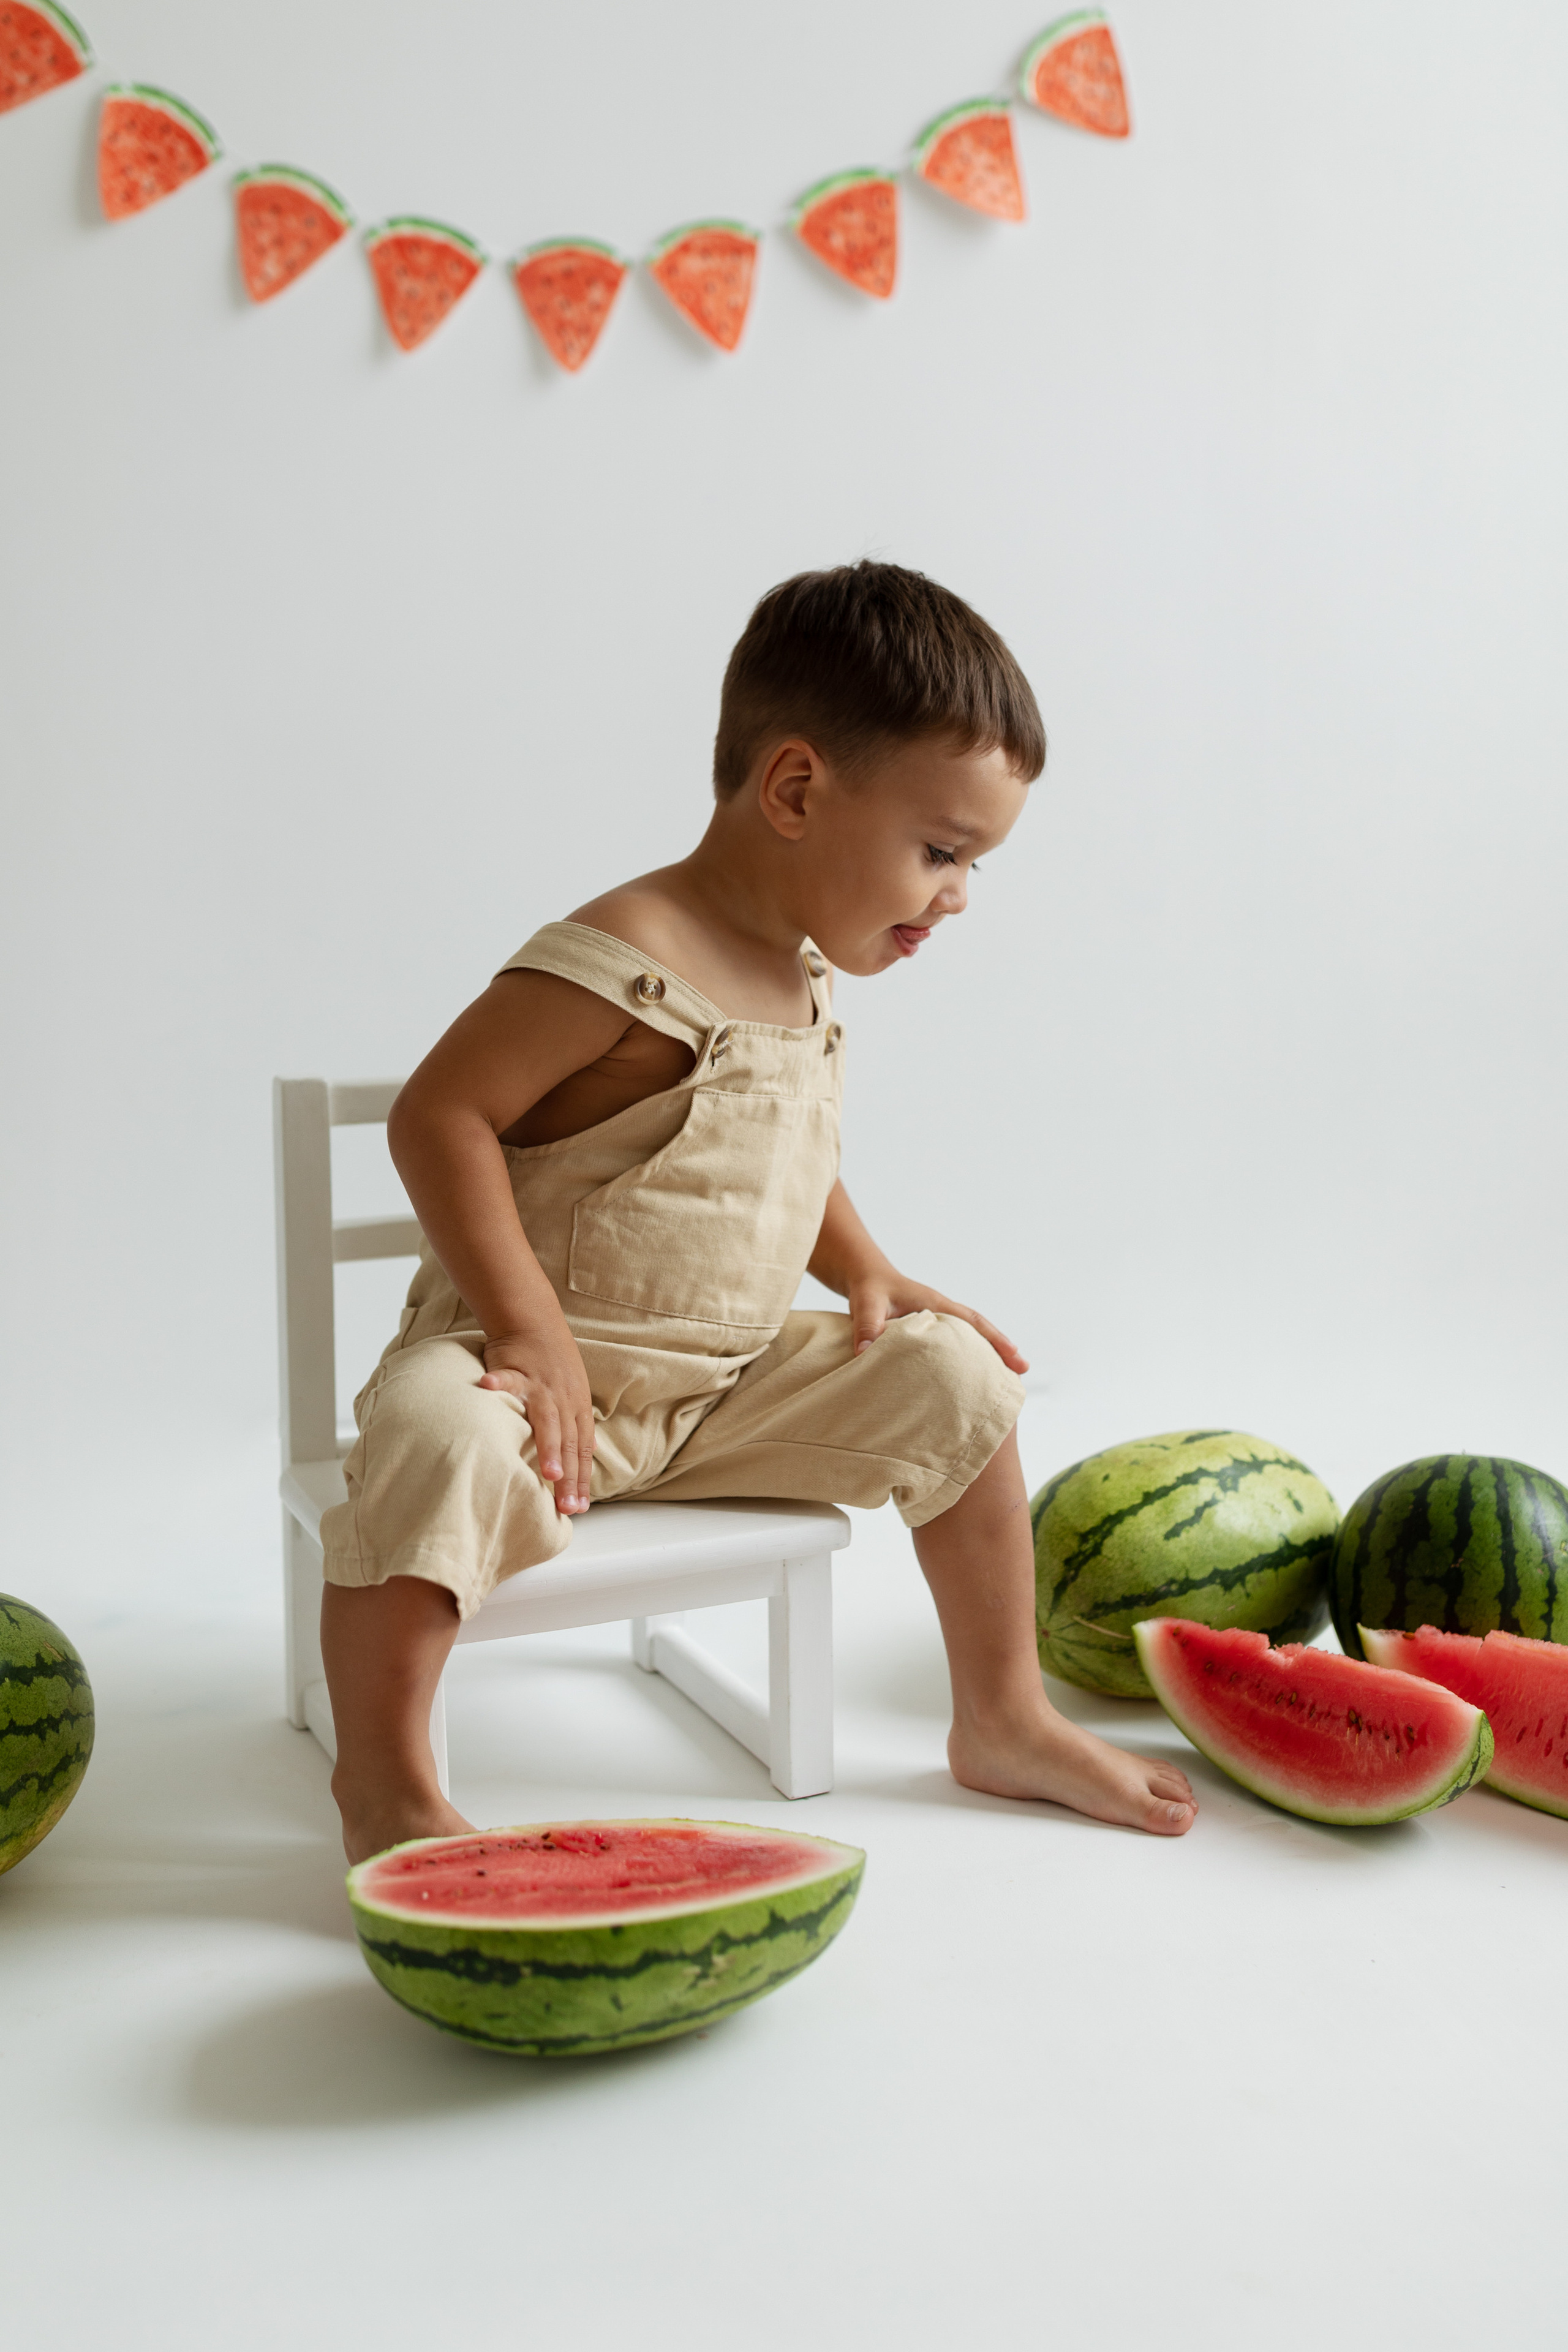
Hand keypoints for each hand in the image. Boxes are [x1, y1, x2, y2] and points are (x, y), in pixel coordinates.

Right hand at [478, 1319, 595, 1514]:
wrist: (534, 1321)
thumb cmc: (552, 1361)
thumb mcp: (572, 1394)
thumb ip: (574, 1425)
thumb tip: (582, 1456)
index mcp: (577, 1408)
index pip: (582, 1451)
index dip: (582, 1479)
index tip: (580, 1508)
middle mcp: (564, 1401)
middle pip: (569, 1444)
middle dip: (570, 1478)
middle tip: (568, 1508)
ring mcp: (542, 1386)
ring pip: (548, 1420)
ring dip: (549, 1448)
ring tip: (549, 1475)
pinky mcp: (518, 1369)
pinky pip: (507, 1378)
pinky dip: (498, 1384)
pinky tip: (487, 1389)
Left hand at [846, 1269, 1029, 1375]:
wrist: (866, 1277)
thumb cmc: (869, 1288)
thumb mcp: (866, 1303)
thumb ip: (866, 1325)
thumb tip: (865, 1353)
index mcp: (935, 1303)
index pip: (972, 1321)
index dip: (993, 1337)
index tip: (1014, 1354)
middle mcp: (942, 1311)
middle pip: (980, 1331)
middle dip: (1001, 1349)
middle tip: (1023, 1373)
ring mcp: (938, 1321)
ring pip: (970, 1338)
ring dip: (987, 1355)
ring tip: (1005, 1380)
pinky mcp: (930, 1332)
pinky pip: (955, 1345)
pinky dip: (967, 1357)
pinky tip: (970, 1378)